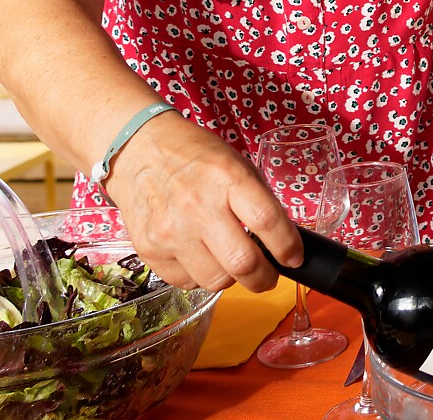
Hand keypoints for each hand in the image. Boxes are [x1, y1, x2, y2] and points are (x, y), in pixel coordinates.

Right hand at [104, 113, 295, 292]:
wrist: (138, 149)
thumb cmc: (194, 156)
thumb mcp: (235, 164)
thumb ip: (258, 201)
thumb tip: (282, 240)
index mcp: (227, 178)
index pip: (267, 222)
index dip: (288, 247)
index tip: (294, 258)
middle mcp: (197, 206)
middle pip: (242, 263)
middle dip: (264, 279)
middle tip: (268, 277)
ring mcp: (170, 231)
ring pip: (215, 281)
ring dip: (231, 279)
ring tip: (229, 263)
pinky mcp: (149, 250)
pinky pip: (186, 282)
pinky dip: (200, 276)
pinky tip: (199, 256)